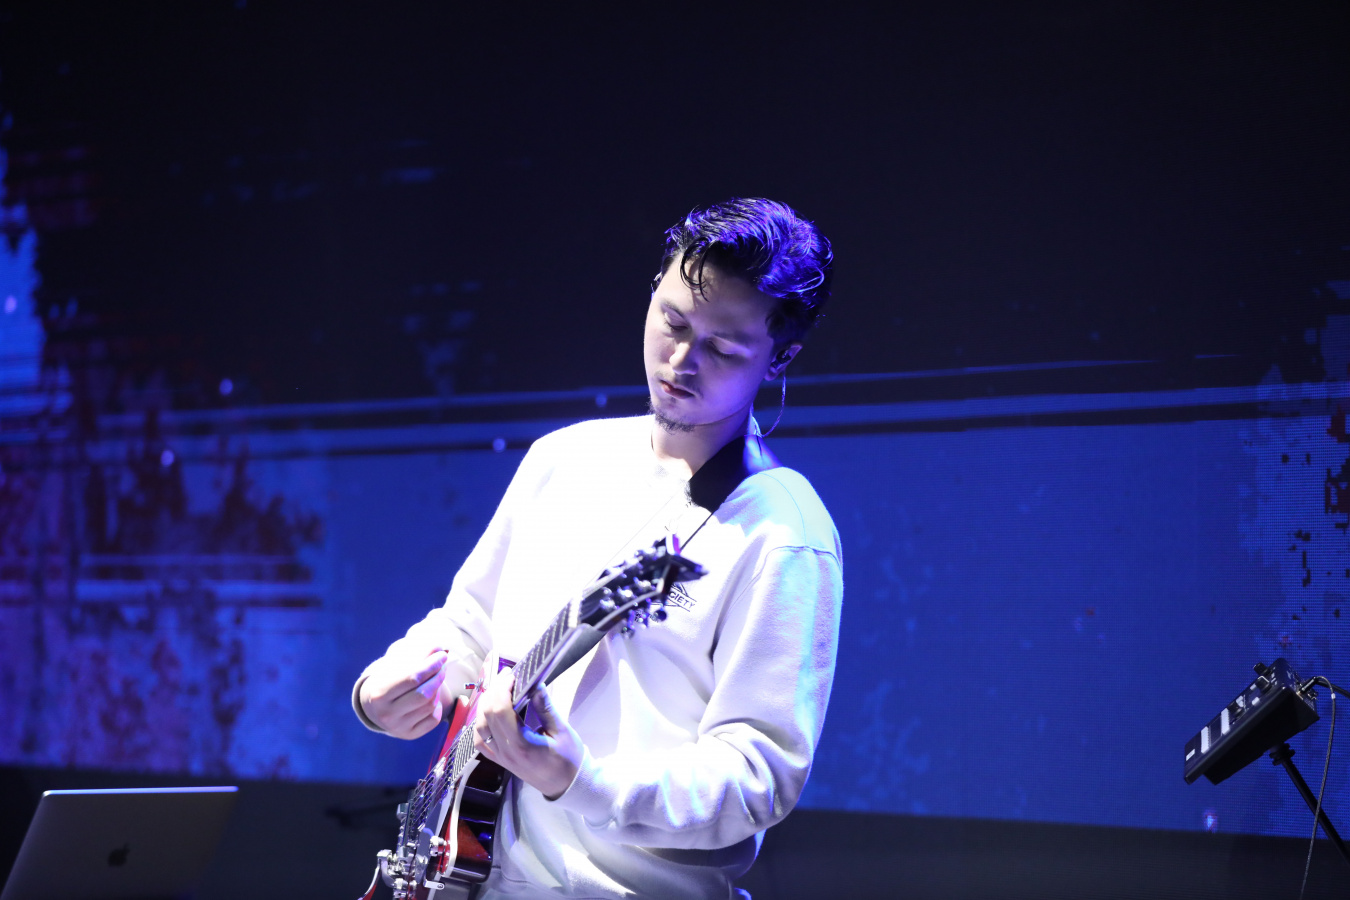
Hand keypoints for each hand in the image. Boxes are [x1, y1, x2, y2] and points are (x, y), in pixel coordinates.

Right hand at [358, 649, 452, 738]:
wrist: (374, 706)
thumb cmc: (388, 679)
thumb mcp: (396, 664)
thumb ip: (418, 654)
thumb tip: (440, 648)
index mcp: (379, 693)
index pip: (412, 677)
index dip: (431, 665)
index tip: (442, 655)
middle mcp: (387, 714)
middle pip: (424, 694)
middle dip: (438, 677)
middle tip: (443, 666)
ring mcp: (398, 727)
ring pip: (430, 706)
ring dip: (437, 690)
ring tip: (434, 680)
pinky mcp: (409, 735)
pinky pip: (433, 720)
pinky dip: (437, 706)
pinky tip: (431, 698)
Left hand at [472, 670, 583, 799]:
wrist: (567, 786)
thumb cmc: (569, 759)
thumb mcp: (562, 731)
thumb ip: (546, 708)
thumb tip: (536, 685)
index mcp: (522, 745)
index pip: (500, 711)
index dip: (502, 689)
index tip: (512, 676)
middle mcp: (506, 752)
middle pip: (487, 716)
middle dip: (494, 692)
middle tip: (506, 677)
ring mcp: (500, 758)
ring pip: (479, 728)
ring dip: (485, 706)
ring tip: (498, 690)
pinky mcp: (500, 760)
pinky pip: (480, 741)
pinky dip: (480, 724)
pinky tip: (489, 712)